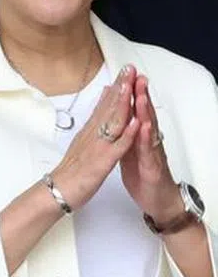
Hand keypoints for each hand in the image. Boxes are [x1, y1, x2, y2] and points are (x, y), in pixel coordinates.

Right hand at [51, 65, 139, 210]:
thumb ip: (90, 129)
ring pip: (111, 122)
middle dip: (120, 87)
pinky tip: (134, 122)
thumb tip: (95, 118)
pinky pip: (116, 147)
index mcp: (89, 132)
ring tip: (130, 84)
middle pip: (108, 107)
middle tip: (129, 67)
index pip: (105, 105)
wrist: (56, 192)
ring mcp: (97, 147)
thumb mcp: (80, 146)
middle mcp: (92, 135)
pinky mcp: (101, 162)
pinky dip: (125, 134)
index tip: (125, 70)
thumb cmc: (70, 173)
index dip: (116, 87)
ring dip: (122, 102)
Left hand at [120, 74, 181, 222]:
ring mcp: (151, 153)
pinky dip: (145, 138)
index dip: (131, 93)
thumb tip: (118, 117)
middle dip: (140, 95)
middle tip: (136, 75)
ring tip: (141, 94)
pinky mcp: (152, 167)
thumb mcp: (130, 150)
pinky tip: (144, 126)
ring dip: (145, 111)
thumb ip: (126, 133)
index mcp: (138, 137)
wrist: (158, 201)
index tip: (126, 74)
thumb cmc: (144, 175)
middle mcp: (147, 141)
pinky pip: (148, 151)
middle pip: (143, 115)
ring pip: (148, 129)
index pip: (134, 111)